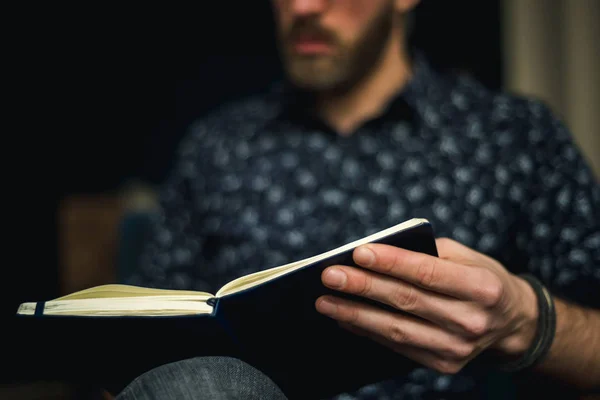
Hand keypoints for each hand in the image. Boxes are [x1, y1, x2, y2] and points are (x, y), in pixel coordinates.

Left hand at [315, 238, 539, 373]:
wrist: (512, 323)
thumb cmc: (482, 279)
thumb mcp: (468, 257)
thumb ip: (429, 253)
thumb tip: (376, 253)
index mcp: (483, 287)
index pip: (428, 273)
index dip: (391, 262)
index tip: (358, 251)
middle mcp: (472, 321)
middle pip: (406, 301)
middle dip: (363, 287)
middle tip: (330, 276)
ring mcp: (457, 348)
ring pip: (396, 329)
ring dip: (355, 314)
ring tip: (325, 301)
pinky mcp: (444, 364)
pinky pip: (397, 346)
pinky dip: (367, 331)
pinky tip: (345, 317)